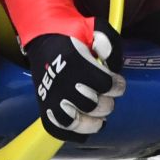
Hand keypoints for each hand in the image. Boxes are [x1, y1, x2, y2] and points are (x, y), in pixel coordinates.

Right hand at [24, 22, 125, 140]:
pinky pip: (57, 129)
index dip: (117, 86)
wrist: (42, 35)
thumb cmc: (71, 32)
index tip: (118, 83)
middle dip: (106, 103)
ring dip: (91, 122)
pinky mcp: (43, 106)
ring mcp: (50, 96)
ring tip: (99, 118)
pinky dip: (72, 133)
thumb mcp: (94, 27)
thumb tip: (113, 64)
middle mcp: (60, 82)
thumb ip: (110, 43)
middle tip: (107, 97)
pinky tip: (84, 125)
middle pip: (92, 105)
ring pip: (74, 122)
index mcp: (74, 62)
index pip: (104, 85)